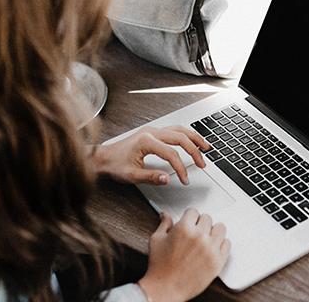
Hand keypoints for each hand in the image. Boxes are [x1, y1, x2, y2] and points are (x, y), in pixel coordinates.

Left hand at [92, 126, 209, 184]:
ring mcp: (152, 130)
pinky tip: (192, 140)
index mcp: (146, 141)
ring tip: (206, 147)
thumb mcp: (131, 175)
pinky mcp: (153, 132)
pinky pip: (174, 130)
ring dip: (194, 138)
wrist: (103, 157)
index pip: (171, 154)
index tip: (184, 179)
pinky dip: (186, 135)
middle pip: (180, 138)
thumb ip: (151, 177)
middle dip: (194, 151)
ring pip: (179, 130)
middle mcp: (151, 132)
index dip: (181, 168)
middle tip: (203, 163)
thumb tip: (168, 179)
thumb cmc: (114, 165)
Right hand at [138, 210, 230, 301]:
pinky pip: (227, 244)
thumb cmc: (160, 267)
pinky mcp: (218, 261)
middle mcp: (199, 237)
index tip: (189, 221)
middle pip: (207, 218)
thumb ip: (164, 224)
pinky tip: (213, 247)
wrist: (166, 289)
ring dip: (213, 231)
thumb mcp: (157, 240)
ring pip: (220, 228)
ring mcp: (211, 249)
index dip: (189, 217)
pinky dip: (221, 244)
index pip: (193, 211)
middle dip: (200, 223)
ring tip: (206, 238)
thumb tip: (165, 215)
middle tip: (195, 232)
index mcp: (184, 229)